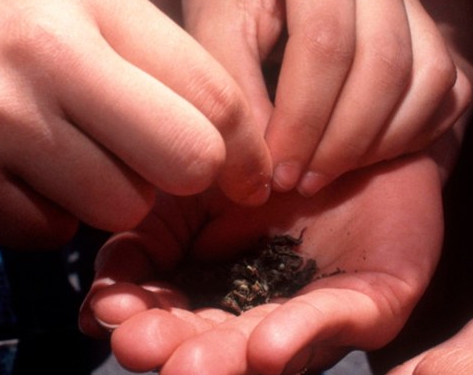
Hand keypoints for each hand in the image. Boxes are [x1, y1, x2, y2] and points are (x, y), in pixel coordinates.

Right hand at [0, 0, 271, 244]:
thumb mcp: (65, 11)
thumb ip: (151, 60)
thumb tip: (238, 141)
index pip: (216, 90)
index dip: (241, 147)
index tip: (238, 173)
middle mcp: (48, 48)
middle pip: (187, 157)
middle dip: (181, 182)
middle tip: (152, 174)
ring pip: (122, 206)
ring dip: (105, 200)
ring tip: (59, 160)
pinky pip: (52, 233)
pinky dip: (43, 219)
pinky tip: (6, 176)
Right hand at [82, 154, 443, 374]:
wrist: (361, 121)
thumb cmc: (274, 153)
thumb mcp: (193, 187)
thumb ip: (148, 235)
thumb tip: (99, 299)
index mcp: (215, 292)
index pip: (167, 312)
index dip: (135, 313)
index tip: (107, 308)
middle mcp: (264, 315)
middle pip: (213, 341)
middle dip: (173, 345)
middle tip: (135, 345)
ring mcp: (319, 313)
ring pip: (268, 345)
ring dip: (226, 357)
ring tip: (190, 365)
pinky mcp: (374, 301)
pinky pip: (337, 320)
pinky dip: (301, 333)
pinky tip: (268, 345)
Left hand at [153, 0, 468, 195]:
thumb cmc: (217, 2)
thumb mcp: (204, 39)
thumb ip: (231, 102)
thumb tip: (260, 179)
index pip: (327, 42)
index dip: (303, 118)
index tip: (274, 170)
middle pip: (384, 62)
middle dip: (342, 140)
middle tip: (298, 182)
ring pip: (425, 79)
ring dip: (378, 145)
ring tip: (322, 174)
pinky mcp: (431, 22)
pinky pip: (446, 91)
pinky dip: (408, 136)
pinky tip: (356, 157)